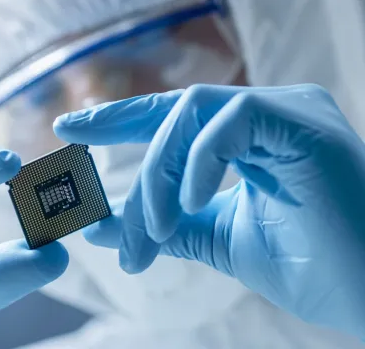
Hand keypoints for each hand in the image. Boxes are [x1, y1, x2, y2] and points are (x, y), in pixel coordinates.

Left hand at [54, 84, 364, 337]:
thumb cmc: (308, 266)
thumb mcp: (216, 240)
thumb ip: (163, 226)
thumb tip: (99, 224)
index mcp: (250, 136)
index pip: (172, 115)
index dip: (118, 119)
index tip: (70, 130)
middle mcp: (267, 114)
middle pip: (174, 112)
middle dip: (124, 145)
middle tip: (92, 199)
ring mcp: (288, 112)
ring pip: (192, 113)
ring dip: (158, 174)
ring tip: (152, 229)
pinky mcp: (304, 124)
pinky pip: (229, 122)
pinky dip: (198, 162)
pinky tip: (188, 205)